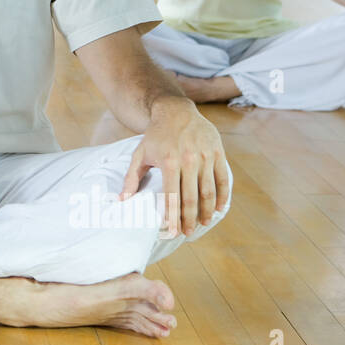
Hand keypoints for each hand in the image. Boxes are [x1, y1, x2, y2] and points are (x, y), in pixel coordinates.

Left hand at [121, 99, 229, 237]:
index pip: (171, 196)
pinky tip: (218, 208)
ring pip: (209, 191)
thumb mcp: (140, 153)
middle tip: (187, 233)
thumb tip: (122, 200)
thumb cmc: (156, 135)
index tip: (172, 231)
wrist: (176, 111)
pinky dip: (222, 196)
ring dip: (207, 211)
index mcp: (168, 161)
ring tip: (202, 223)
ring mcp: (205, 156)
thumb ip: (131, 177)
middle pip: (191, 198)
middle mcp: (188, 160)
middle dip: (189, 219)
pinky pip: (222, 179)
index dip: (172, 216)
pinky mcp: (217, 153)